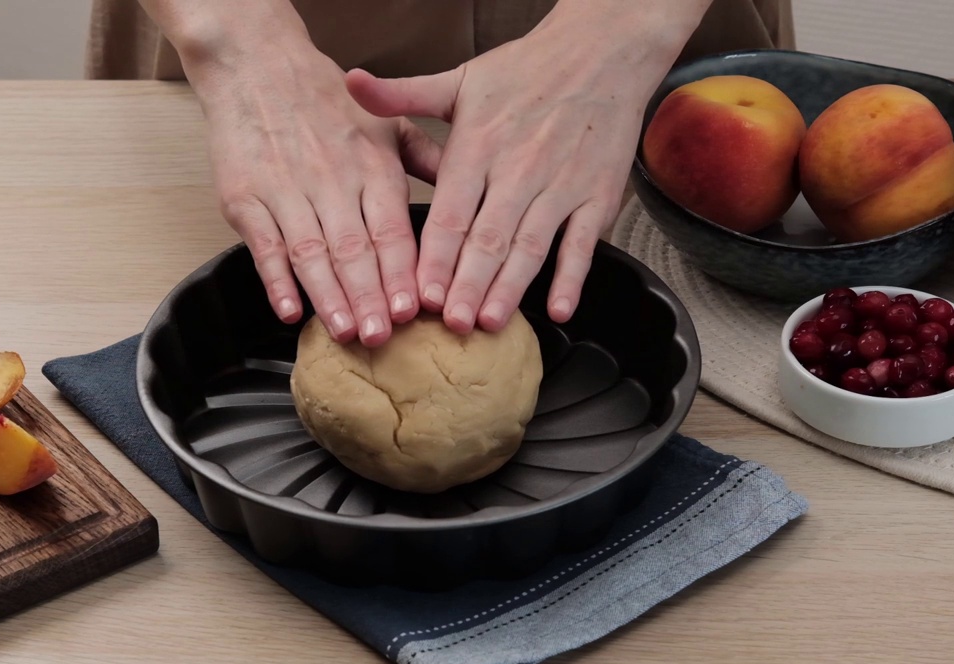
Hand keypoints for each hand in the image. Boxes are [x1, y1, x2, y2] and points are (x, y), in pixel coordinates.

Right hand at [193, 36, 441, 345]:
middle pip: (353, 248)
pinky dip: (275, 280)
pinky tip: (290, 309)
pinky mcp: (246, 198)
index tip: (413, 308)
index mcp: (371, 167)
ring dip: (328, 295)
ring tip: (345, 331)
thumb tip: (469, 198)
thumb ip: (426, 162)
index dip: (401, 271)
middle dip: (369, 296)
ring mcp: (287, 190)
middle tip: (381, 336)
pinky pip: (264, 245)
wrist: (257, 65)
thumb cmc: (326, 100)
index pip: (391, 228)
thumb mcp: (387, 122)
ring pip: (311, 252)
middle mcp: (332, 180)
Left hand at [345, 0, 705, 332]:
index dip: (434, 256)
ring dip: (510, 287)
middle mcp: (518, 169)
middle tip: (450, 323)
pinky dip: (573, 277)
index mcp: (478, 146)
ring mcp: (561, 184)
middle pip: (488, 237)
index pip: (450, 212)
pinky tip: (558, 309)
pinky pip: (583, 242)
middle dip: (467, 283)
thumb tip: (351, 82)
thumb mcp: (459, 79)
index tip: (420, 294)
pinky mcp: (598, 194)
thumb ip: (403, 94)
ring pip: (531, 245)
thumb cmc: (526, 71)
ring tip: (489, 322)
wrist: (601, 51)